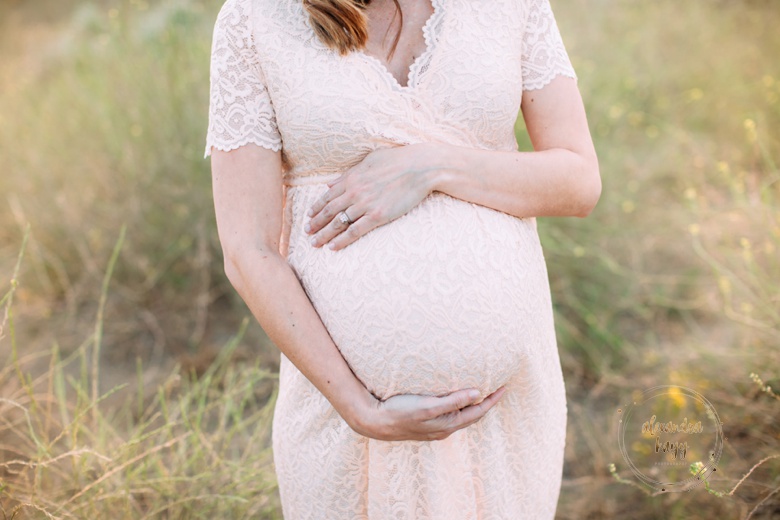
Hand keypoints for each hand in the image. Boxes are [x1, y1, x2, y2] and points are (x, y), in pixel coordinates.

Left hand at [304, 143, 446, 250]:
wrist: (420, 167)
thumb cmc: (397, 160)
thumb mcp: (369, 161)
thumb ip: (348, 174)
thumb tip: (330, 183)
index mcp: (352, 178)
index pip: (328, 196)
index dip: (316, 208)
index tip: (308, 217)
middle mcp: (355, 192)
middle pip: (329, 211)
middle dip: (315, 223)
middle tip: (306, 233)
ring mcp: (365, 204)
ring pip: (338, 223)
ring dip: (324, 234)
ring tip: (314, 243)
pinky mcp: (378, 215)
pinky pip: (355, 231)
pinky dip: (342, 240)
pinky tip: (333, 247)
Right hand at [347, 386, 506, 441]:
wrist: (375, 422)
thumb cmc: (400, 412)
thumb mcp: (428, 406)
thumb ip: (452, 401)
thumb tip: (476, 394)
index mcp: (448, 425)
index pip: (478, 412)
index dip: (492, 400)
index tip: (504, 387)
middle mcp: (444, 429)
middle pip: (472, 416)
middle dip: (486, 402)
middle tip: (498, 388)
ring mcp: (434, 428)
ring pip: (461, 416)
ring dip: (472, 405)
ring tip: (480, 392)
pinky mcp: (425, 423)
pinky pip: (450, 415)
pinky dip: (459, 406)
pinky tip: (455, 399)